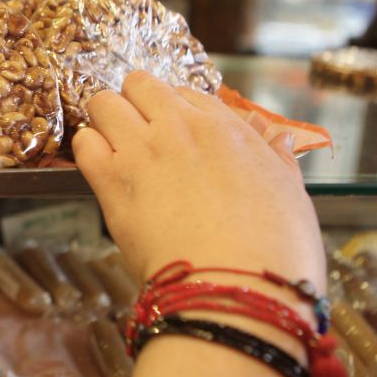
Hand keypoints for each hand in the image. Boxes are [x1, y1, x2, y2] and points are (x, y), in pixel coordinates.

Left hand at [72, 72, 324, 289]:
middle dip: (135, 101)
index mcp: (224, 127)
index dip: (177, 110)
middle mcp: (178, 128)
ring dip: (105, 120)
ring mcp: (141, 150)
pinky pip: (83, 144)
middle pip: (139, 84)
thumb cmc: (273, 251)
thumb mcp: (292, 196)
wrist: (235, 291)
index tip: (175, 130)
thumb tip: (282, 141)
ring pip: (103, 103)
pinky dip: (87, 150)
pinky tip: (100, 169)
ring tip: (114, 146)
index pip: (186, 93)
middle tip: (139, 131)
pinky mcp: (110, 181)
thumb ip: (279, 161)